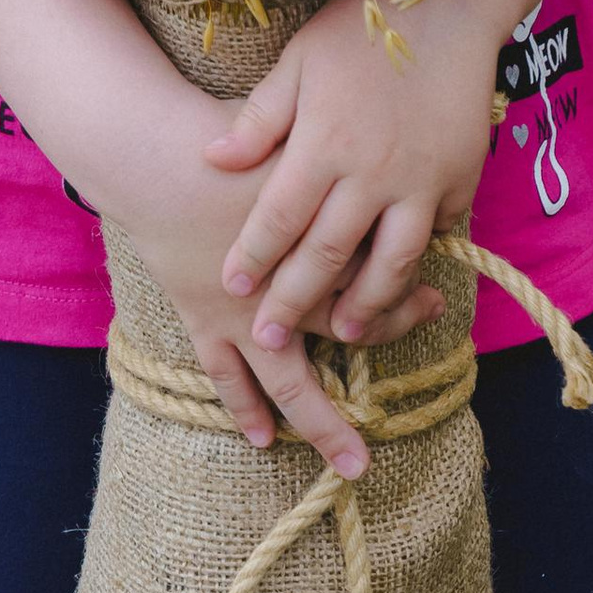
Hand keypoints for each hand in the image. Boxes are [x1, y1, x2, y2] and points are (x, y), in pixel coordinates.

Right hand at [91, 90, 388, 480]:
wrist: (157, 156)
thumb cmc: (227, 137)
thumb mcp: (296, 132)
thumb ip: (337, 152)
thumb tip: (386, 148)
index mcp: (315, 241)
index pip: (374, 280)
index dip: (407, 294)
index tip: (435, 300)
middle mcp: (286, 289)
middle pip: (348, 331)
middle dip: (389, 341)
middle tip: (425, 360)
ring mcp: (243, 314)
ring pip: (290, 381)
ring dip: (322, 422)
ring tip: (353, 461)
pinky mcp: (205, 320)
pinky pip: (227, 375)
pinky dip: (244, 406)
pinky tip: (264, 437)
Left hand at [204, 0, 497, 359]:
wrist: (447, 4)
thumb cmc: (359, 29)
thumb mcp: (298, 61)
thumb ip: (259, 118)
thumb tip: (212, 157)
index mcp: (324, 141)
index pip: (280, 216)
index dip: (255, 256)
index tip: (233, 286)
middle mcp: (373, 170)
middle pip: (328, 253)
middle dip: (295, 300)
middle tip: (268, 336)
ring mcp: (422, 179)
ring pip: (392, 262)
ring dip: (365, 306)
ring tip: (343, 333)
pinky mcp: (461, 179)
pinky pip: (437, 233)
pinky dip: (418, 262)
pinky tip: (400, 282)